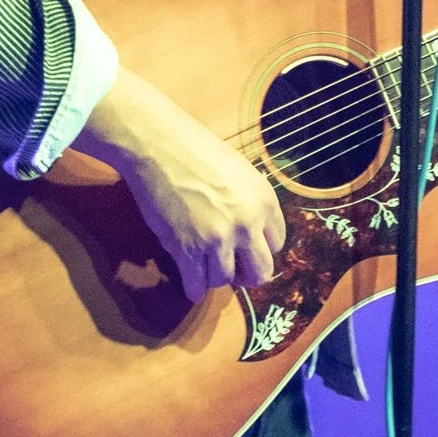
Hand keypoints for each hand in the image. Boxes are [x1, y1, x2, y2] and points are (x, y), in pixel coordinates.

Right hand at [76, 68, 287, 302]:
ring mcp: (217, 239)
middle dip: (248, 274)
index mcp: (265, 202)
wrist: (161, 147)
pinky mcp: (187, 248)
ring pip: (226, 279)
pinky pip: (197, 283)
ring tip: (208, 269)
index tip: (248, 249)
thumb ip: (252, 202)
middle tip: (236, 271)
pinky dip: (195, 289)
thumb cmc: (199, 152)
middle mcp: (247, 224)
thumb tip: (253, 230)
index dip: (261, 248)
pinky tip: (192, 286)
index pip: (276, 243)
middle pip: (260, 271)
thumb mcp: (242, 173)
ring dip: (217, 277)